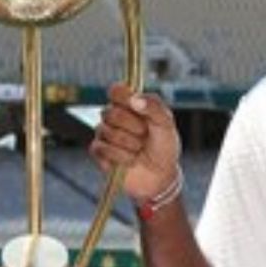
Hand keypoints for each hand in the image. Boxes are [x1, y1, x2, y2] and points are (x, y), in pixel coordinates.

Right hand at [89, 82, 181, 201]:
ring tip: (140, 149)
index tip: (137, 106)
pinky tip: (130, 160)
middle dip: (132, 126)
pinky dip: (120, 156)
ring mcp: (104, 134)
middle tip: (145, 135)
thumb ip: (154, 107)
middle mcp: (113, 117)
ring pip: (106, 131)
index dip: (123, 97)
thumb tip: (134, 99)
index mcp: (129, 104)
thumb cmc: (163, 147)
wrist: (160, 175)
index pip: (115, 90)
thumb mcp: (166, 124)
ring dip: (130, 143)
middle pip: (110, 112)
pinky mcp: (99, 152)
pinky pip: (101, 148)